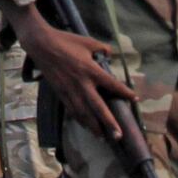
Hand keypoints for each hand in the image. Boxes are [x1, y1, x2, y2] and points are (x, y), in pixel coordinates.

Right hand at [22, 20, 137, 140]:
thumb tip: (111, 54)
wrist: (42, 45)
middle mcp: (82, 84)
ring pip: (84, 113)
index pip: (112, 84)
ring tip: (102, 137)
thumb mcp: (88, 41)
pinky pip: (71, 110)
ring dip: (93, 126)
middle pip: (98, 107)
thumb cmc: (66, 41)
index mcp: (91, 70)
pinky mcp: (60, 93)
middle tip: (118, 135)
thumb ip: (102, 48)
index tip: (135, 99)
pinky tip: (85, 126)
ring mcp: (70, 90)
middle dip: (109, 122)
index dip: (124, 92)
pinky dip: (79, 119)